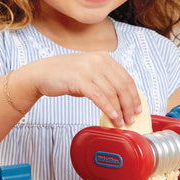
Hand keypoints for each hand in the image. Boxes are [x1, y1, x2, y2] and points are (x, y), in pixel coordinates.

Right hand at [21, 52, 142, 126]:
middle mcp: (99, 60)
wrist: (42, 73)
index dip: (134, 95)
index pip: (126, 77)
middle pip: (122, 86)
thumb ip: (104, 79)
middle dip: (129, 105)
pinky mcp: (80, 80)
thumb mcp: (89, 72)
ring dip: (120, 110)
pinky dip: (109, 109)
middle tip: (132, 118)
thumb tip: (121, 98)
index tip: (138, 108)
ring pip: (112, 93)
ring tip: (122, 122)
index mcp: (104, 57)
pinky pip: (100, 97)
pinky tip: (112, 117)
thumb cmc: (65, 76)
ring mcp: (89, 69)